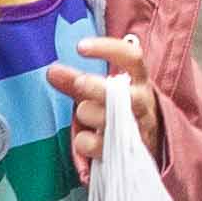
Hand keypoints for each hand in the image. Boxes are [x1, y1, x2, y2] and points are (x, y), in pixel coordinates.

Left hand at [49, 35, 162, 181]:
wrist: (149, 149)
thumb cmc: (122, 114)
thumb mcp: (104, 94)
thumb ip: (77, 82)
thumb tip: (52, 71)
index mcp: (139, 82)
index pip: (130, 58)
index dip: (107, 49)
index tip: (80, 47)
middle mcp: (141, 103)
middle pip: (119, 93)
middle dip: (95, 88)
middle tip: (78, 83)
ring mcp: (136, 128)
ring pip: (104, 118)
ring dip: (87, 115)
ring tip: (85, 117)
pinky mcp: (127, 152)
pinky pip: (94, 144)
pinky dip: (83, 142)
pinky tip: (85, 140)